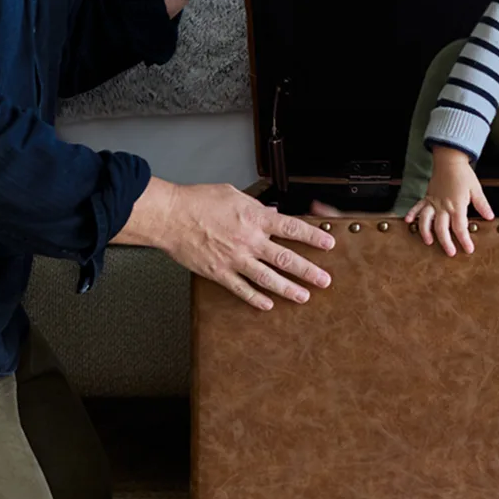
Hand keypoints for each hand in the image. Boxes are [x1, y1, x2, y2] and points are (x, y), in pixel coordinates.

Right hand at [159, 182, 334, 309]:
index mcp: (255, 217)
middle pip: (286, 258)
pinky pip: (242, 289)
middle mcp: (249, 240)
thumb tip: (271, 213)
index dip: (313, 237)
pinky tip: (268, 304)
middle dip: (308, 271)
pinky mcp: (219, 272)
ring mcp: (235, 259)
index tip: (328, 245)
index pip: (292, 228)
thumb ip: (256, 206)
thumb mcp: (234, 194)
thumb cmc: (198, 201)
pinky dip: (256, 298)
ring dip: (288, 288)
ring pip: (268, 278)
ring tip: (303, 296)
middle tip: (324, 280)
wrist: (170, 217)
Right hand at [405, 146, 493, 256]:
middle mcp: (443, 206)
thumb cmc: (463, 174)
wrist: (450, 159)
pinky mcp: (427, 196)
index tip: (468, 249)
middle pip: (442, 228)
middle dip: (446, 242)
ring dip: (426, 232)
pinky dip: (412, 214)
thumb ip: (482, 205)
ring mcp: (433, 202)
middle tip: (450, 252)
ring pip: (426, 220)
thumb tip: (490, 217)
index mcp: (457, 206)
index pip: (460, 227)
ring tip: (428, 242)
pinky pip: (418, 206)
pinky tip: (408, 221)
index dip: (464, 240)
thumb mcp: (476, 190)